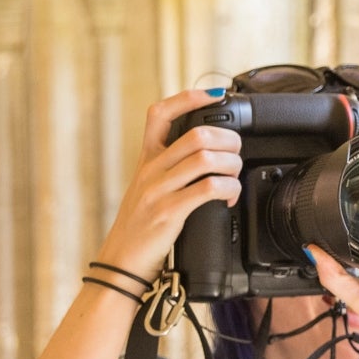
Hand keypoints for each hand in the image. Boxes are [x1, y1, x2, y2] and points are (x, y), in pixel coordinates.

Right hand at [93, 90, 242, 281]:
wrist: (121, 263)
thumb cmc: (141, 227)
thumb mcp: (149, 189)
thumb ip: (170, 169)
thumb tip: (206, 154)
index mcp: (146, 159)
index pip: (160, 113)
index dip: (189, 97)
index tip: (216, 95)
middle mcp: (151, 170)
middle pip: (197, 134)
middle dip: (229, 140)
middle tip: (237, 155)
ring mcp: (158, 190)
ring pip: (206, 158)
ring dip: (231, 165)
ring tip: (234, 178)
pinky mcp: (169, 212)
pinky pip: (208, 188)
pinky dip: (228, 189)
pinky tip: (229, 198)